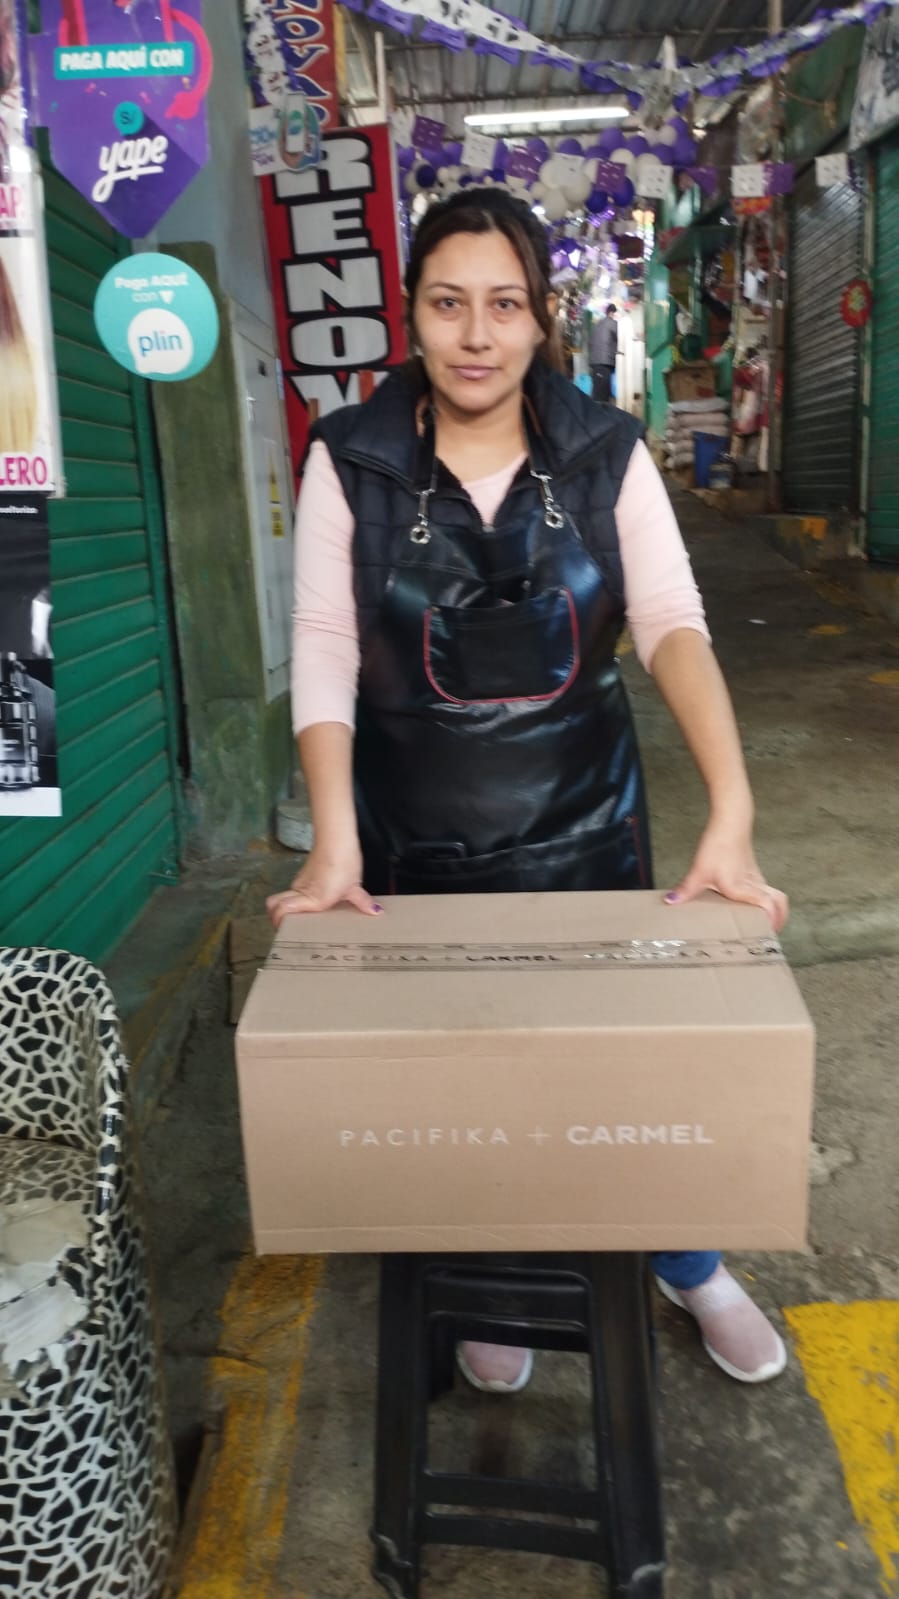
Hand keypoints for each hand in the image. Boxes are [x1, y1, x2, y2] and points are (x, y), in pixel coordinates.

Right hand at [266, 843, 381, 929]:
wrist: (336, 840)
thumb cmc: (344, 863)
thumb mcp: (354, 886)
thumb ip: (362, 902)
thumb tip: (376, 912)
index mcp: (312, 900)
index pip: (281, 910)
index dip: (277, 921)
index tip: (285, 931)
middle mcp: (301, 892)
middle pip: (274, 904)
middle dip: (275, 916)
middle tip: (287, 927)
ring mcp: (299, 883)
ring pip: (283, 896)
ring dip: (285, 907)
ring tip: (297, 918)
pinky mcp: (303, 875)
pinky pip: (293, 890)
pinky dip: (295, 898)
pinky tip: (310, 901)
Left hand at [664, 822, 788, 932]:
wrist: (730, 822)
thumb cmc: (718, 845)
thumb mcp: (699, 871)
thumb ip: (686, 889)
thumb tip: (671, 901)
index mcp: (742, 888)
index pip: (768, 905)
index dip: (773, 919)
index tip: (768, 932)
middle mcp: (754, 884)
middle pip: (780, 902)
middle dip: (780, 918)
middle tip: (771, 931)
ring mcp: (756, 877)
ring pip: (776, 894)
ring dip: (775, 908)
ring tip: (765, 921)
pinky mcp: (754, 871)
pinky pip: (766, 888)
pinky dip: (766, 898)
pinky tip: (751, 904)